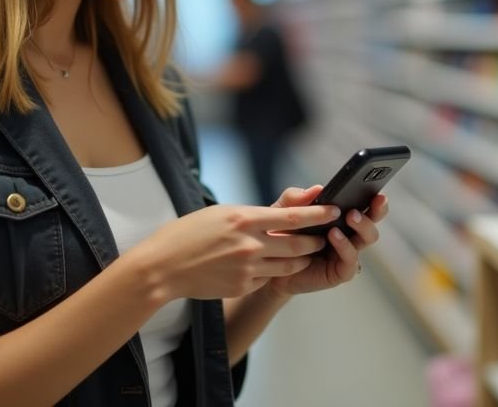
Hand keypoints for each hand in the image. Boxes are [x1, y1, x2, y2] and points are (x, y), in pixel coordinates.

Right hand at [128, 203, 334, 299]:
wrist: (163, 267)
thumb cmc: (188, 234)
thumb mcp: (221, 213)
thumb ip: (252, 215)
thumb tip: (278, 217)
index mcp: (245, 219)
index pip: (292, 217)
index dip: (318, 214)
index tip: (334, 209)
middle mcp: (250, 244)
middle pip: (298, 245)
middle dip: (315, 241)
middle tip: (323, 237)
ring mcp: (247, 268)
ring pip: (288, 266)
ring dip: (300, 260)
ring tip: (304, 253)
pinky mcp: (242, 286)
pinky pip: (267, 278)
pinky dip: (272, 271)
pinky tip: (267, 266)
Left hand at [264, 185, 388, 297]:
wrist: (268, 266)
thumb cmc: (280, 235)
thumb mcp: (283, 212)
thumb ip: (295, 198)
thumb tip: (317, 188)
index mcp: (341, 217)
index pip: (365, 205)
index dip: (375, 198)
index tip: (378, 189)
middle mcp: (349, 234)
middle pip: (373, 221)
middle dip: (376, 210)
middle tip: (373, 200)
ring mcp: (346, 253)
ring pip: (368, 238)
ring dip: (363, 226)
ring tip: (350, 216)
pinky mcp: (340, 271)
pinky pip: (351, 261)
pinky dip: (346, 247)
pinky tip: (334, 235)